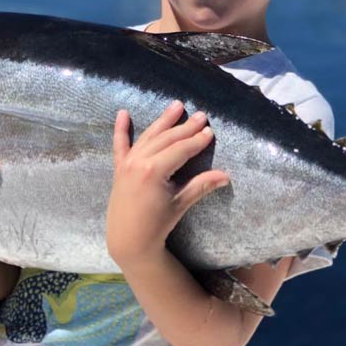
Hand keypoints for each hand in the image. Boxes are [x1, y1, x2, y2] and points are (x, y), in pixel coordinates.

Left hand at [106, 100, 229, 268]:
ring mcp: (127, 163)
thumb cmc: (156, 224)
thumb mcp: (180, 204)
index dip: (197, 140)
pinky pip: (120, 145)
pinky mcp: (119, 168)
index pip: (180, 149)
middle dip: (185, 127)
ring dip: (163, 121)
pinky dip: (121, 129)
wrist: (128, 240)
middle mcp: (139, 161)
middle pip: (166, 139)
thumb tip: (226, 176)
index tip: (210, 131)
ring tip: (176, 106)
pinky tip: (122, 114)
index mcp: (154, 170)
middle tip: (201, 115)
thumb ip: (201, 186)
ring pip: (148, 137)